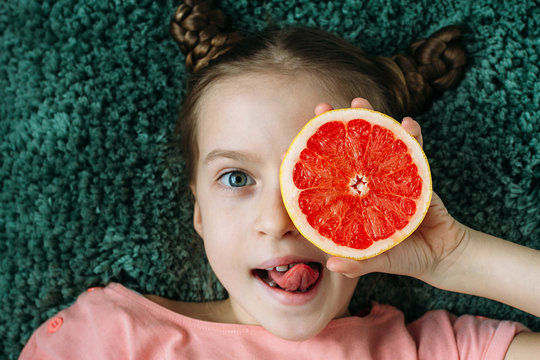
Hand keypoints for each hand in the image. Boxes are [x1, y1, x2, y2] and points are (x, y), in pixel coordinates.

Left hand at [315, 98, 468, 285]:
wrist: (442, 253)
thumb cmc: (405, 257)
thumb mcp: (380, 261)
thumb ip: (359, 263)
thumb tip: (333, 264)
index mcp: (352, 204)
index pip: (325, 181)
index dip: (308, 165)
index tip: (289, 147)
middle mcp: (366, 186)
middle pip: (346, 152)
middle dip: (333, 128)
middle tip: (321, 107)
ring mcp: (387, 176)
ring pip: (375, 142)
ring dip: (368, 119)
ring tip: (359, 101)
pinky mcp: (413, 173)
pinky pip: (412, 150)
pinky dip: (411, 136)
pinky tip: (409, 123)